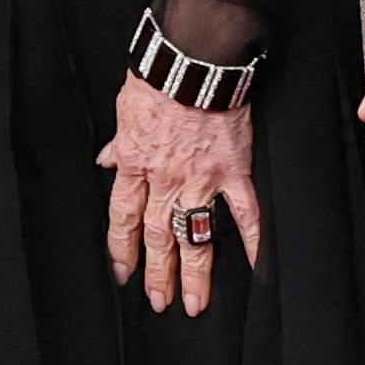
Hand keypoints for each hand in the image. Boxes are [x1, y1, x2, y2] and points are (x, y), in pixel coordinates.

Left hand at [100, 73, 261, 313]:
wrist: (192, 60)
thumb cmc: (157, 78)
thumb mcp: (124, 110)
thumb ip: (119, 143)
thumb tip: (107, 161)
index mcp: (136, 164)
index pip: (123, 217)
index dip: (122, 248)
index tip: (124, 272)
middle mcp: (165, 180)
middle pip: (157, 237)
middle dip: (157, 273)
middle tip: (159, 302)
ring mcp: (200, 179)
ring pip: (194, 235)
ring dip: (194, 273)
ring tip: (194, 303)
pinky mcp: (233, 171)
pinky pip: (245, 212)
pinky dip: (253, 239)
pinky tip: (257, 267)